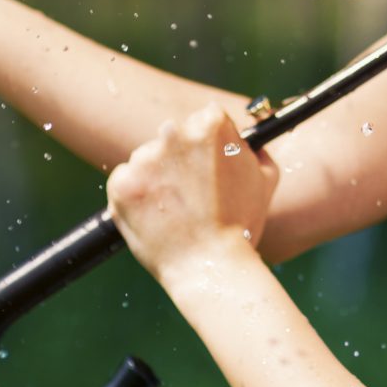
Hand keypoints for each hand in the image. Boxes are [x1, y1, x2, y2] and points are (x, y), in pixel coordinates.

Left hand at [107, 105, 279, 283]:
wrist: (210, 267)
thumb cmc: (241, 226)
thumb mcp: (265, 180)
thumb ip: (255, 150)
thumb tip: (246, 139)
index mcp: (210, 125)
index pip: (202, 120)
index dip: (208, 147)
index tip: (208, 168)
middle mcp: (175, 133)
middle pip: (172, 137)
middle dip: (179, 160)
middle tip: (192, 194)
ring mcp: (145, 158)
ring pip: (147, 160)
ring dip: (156, 178)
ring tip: (175, 210)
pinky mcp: (122, 184)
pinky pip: (125, 181)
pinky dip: (135, 197)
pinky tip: (155, 216)